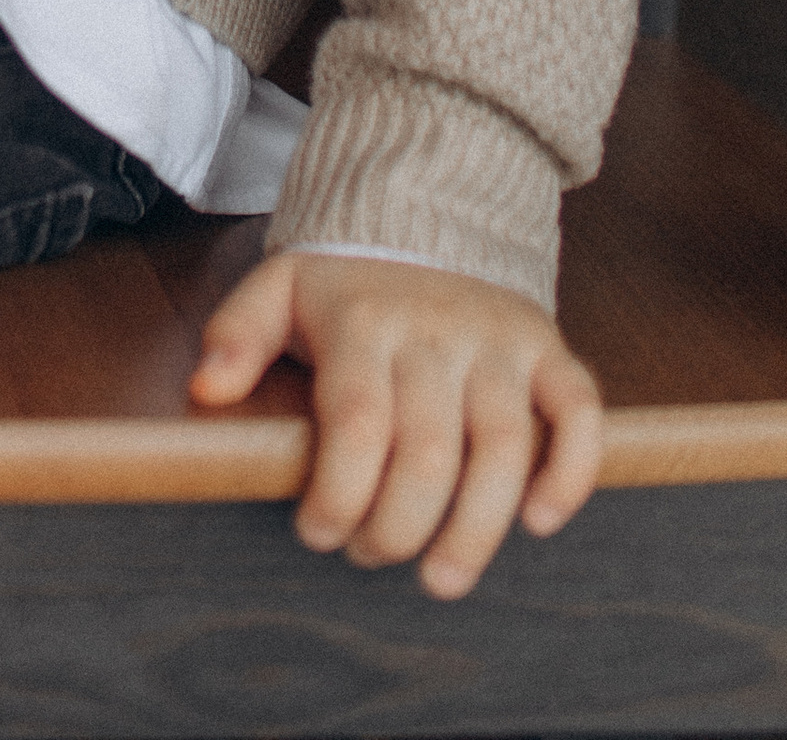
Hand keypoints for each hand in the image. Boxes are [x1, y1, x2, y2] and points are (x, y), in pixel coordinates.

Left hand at [191, 253, 602, 594]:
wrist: (430, 207)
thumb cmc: (350, 278)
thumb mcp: (279, 287)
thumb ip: (236, 334)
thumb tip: (207, 388)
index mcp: (366, 322)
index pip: (358, 424)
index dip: (339, 495)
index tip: (318, 533)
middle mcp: (438, 332)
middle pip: (429, 452)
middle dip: (398, 528)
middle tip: (372, 556)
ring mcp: (500, 341)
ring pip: (505, 446)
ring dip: (478, 528)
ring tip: (443, 578)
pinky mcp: (549, 348)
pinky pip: (579, 411)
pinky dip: (570, 471)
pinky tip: (539, 520)